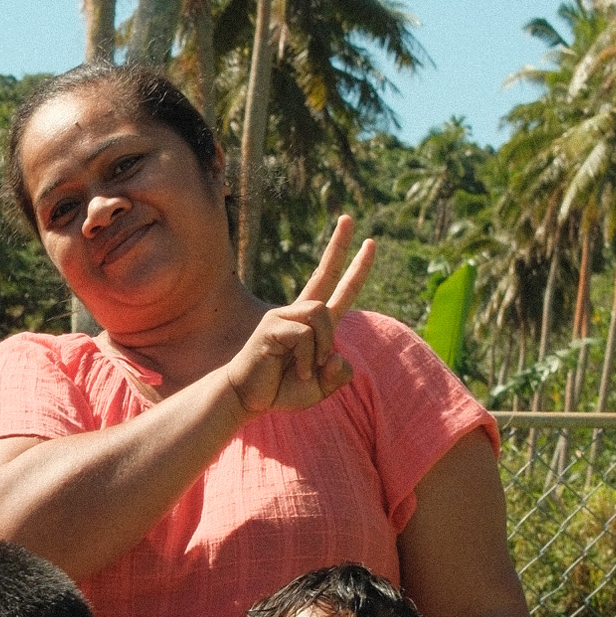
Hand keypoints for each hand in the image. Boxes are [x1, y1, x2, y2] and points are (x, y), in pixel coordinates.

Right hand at [222, 217, 375, 420]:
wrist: (247, 399)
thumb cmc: (281, 391)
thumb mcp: (320, 388)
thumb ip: (337, 374)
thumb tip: (338, 355)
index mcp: (313, 325)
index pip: (338, 290)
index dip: (355, 268)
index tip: (369, 244)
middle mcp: (297, 313)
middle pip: (324, 274)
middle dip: (339, 246)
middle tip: (349, 217)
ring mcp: (282, 316)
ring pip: (321, 313)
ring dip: (323, 345)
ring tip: (309, 370)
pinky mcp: (271, 325)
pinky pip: (305, 334)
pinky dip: (309, 358)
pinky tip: (297, 372)